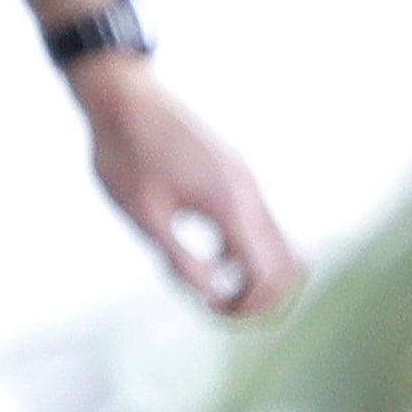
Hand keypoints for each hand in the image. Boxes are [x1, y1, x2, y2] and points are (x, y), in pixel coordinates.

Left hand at [72, 56, 299, 314]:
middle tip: (219, 308)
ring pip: (276, 242)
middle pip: (287, 261)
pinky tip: (206, 257)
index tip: (215, 311)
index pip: (267, 272)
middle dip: (261, 293)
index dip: (250, 304)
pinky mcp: (235, 176)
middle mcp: (250, 193)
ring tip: (211, 288)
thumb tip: (209, 295)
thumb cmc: (125, 155)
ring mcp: (246, 182)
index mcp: (231, 205)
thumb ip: (178, 258)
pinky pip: (257, 223)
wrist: (124, 100)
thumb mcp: (144, 215)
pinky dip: (244, 249)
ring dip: (254, 271)